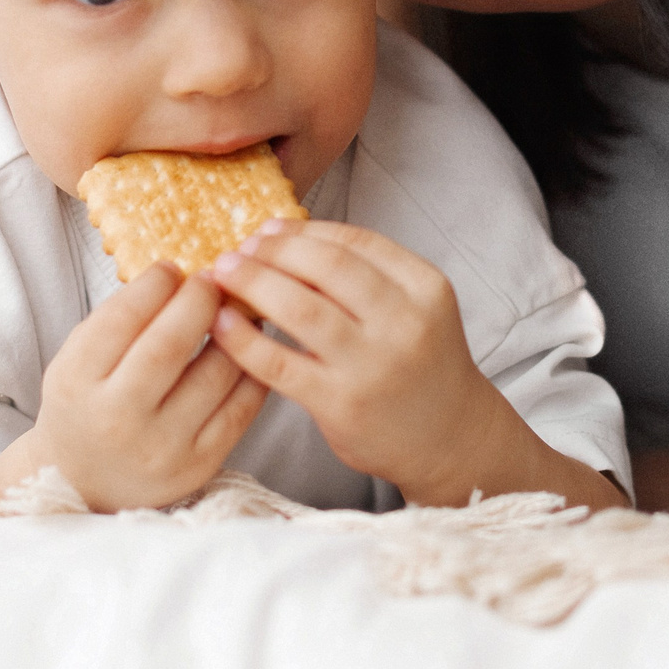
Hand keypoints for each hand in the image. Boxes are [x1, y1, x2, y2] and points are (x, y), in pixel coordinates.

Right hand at [29, 262, 269, 510]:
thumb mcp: (78, 360)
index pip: (121, 319)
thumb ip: (119, 319)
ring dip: (238, 329)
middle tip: (213, 279)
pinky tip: (250, 347)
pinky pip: (243, 405)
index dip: (155, 284)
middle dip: (201, 299)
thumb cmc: (87, 404)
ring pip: (217, 371)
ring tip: (238, 307)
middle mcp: (117, 419)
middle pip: (171, 343)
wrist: (85, 483)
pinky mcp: (201, 464)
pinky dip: (253, 367)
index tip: (172, 269)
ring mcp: (163, 446)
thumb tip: (182, 274)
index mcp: (76, 383)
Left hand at [209, 220, 507, 502]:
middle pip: (325, 267)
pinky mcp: (340, 404)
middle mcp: (404, 322)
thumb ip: (366, 274)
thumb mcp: (415, 306)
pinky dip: (243, 339)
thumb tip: (282, 237)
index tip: (267, 231)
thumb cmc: (419, 364)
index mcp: (425, 287)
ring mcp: (372, 365)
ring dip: (252, 284)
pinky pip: (279, 363)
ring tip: (223, 276)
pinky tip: (221, 324)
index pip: (355, 241)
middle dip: (272, 251)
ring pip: (299, 308)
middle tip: (237, 250)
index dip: (302, 232)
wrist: (447, 437)